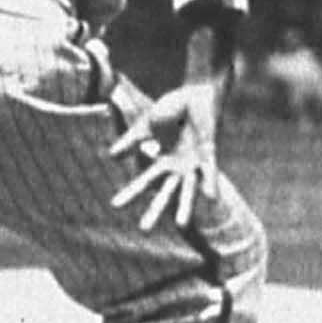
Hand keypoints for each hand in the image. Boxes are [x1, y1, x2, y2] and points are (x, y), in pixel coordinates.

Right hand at [109, 82, 219, 230]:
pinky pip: (209, 172)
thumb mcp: (147, 125)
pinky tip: (210, 197)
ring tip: (180, 225)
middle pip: (165, 194)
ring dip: (185, 207)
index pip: (143, 181)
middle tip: (143, 230)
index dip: (130, 193)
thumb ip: (132, 140)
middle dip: (155, 211)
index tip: (114, 205)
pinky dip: (210, 183)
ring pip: (188, 190)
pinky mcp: (209, 153)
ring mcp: (194, 162)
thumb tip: (111, 156)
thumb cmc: (174, 108)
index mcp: (164, 161)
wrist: (196, 92)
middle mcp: (179, 167)